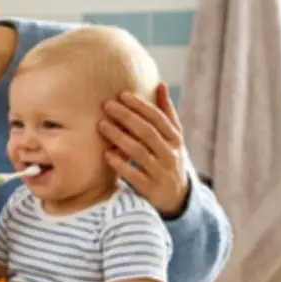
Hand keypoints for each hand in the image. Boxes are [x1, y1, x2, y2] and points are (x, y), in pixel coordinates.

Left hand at [100, 83, 189, 215]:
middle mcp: (170, 154)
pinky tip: (106, 154)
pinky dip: (120, 164)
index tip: (122, 95)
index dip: (141, 106)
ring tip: (102, 125)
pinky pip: (134, 175)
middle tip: (107, 105)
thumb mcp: (173, 137)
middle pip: (148, 133)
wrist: (178, 197)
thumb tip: (160, 84)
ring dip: (120, 137)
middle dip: (127, 117)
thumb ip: (166, 113)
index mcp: (175, 139)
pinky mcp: (150, 189)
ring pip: (139, 152)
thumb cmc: (169, 159)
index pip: (159, 118)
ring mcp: (161, 172)